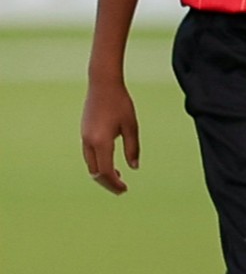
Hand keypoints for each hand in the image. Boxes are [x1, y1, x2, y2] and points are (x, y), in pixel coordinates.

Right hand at [81, 75, 139, 193]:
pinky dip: (98, 163)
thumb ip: (133, 148)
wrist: (102, 84)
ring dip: (102, 174)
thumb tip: (134, 167)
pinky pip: (89, 155)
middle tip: (121, 189)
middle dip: (107, 183)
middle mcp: (89, 142)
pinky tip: (110, 163)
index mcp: (101, 141)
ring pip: (90, 164)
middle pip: (95, 172)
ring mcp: (84, 137)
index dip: (114, 183)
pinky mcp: (84, 133)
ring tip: (117, 177)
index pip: (105, 171)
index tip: (124, 189)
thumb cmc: (121, 103)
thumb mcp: (131, 126)